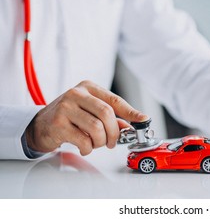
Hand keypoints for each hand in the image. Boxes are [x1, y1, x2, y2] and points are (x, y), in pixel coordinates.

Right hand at [25, 80, 147, 155]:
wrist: (40, 125)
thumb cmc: (69, 117)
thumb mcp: (90, 111)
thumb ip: (110, 118)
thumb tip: (130, 127)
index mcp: (89, 88)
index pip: (115, 100)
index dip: (131, 112)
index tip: (143, 120)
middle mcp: (77, 94)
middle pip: (107, 113)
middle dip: (114, 132)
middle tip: (113, 142)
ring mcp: (66, 107)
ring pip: (96, 127)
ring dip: (101, 141)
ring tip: (96, 144)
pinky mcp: (58, 123)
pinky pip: (83, 140)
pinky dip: (88, 148)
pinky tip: (84, 146)